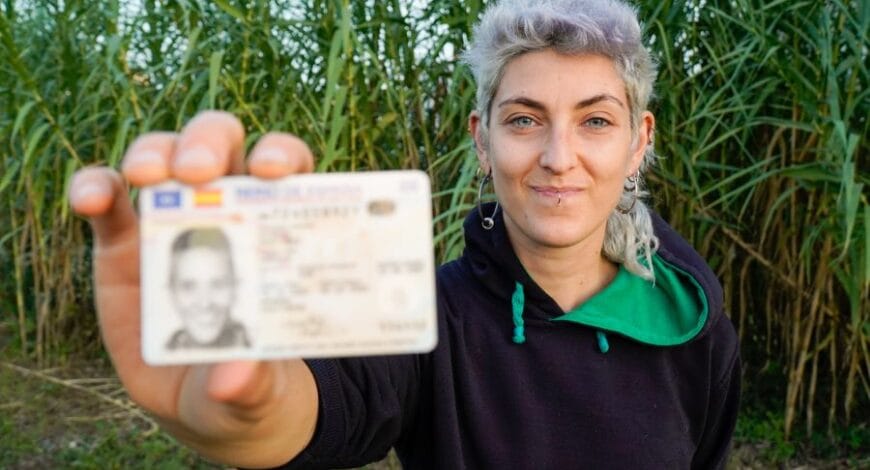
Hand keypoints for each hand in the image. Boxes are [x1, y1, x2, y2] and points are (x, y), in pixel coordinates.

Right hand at [68, 111, 318, 466]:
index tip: (273, 172)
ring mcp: (172, 221)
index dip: (282, 156)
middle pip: (221, 145)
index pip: (288, 168)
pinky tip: (90, 199)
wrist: (206, 400)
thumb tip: (234, 376)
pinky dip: (95, 187)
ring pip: (163, 156)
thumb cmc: (253, 382)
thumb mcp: (261, 391)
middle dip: (209, 144)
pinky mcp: (122, 243)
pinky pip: (105, 198)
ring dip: (154, 153)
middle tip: (199, 174)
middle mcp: (226, 211)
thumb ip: (254, 382)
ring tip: (146, 176)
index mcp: (277, 229)